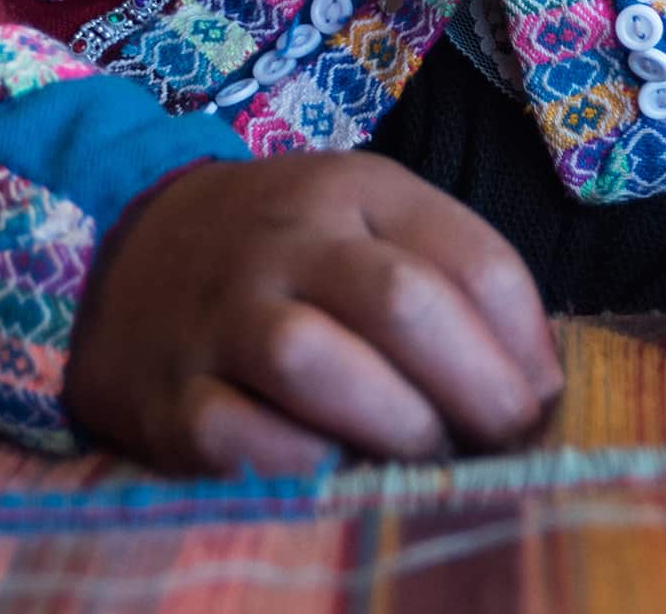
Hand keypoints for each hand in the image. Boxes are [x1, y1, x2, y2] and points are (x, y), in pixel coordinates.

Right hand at [65, 153, 562, 473]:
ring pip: (312, 360)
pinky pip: (238, 438)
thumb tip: (537, 385)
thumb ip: (450, 277)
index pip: (470, 256)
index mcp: (354, 191)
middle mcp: (287, 243)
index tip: (539, 398)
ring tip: (423, 458)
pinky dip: (303, 466)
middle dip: (476, 388)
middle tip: (499, 441)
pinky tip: (337, 474)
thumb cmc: (286, 252)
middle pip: (401, 302)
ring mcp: (223, 319)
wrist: (126, 255)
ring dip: (393, 424)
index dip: (523, 343)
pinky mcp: (172, 400)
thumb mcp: (367, 221)